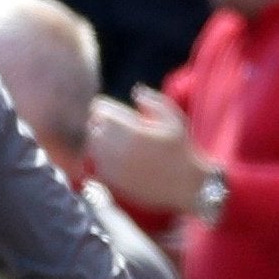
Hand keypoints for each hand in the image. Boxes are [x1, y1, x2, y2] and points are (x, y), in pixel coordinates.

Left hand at [87, 87, 208, 212]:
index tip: (119, 114)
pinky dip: (102, 158)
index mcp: (133, 131)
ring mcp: (112, 167)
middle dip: (103, 124)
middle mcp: (118, 149)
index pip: (100, 109)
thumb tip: (136, 91)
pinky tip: (119, 160)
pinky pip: (95, 162)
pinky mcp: (111, 181)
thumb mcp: (175, 121)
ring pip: (92, 144)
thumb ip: (154, 101)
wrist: (186, 187)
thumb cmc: (181, 151)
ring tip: (119, 143)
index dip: (107, 108)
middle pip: (92, 125)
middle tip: (119, 128)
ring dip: (101, 140)